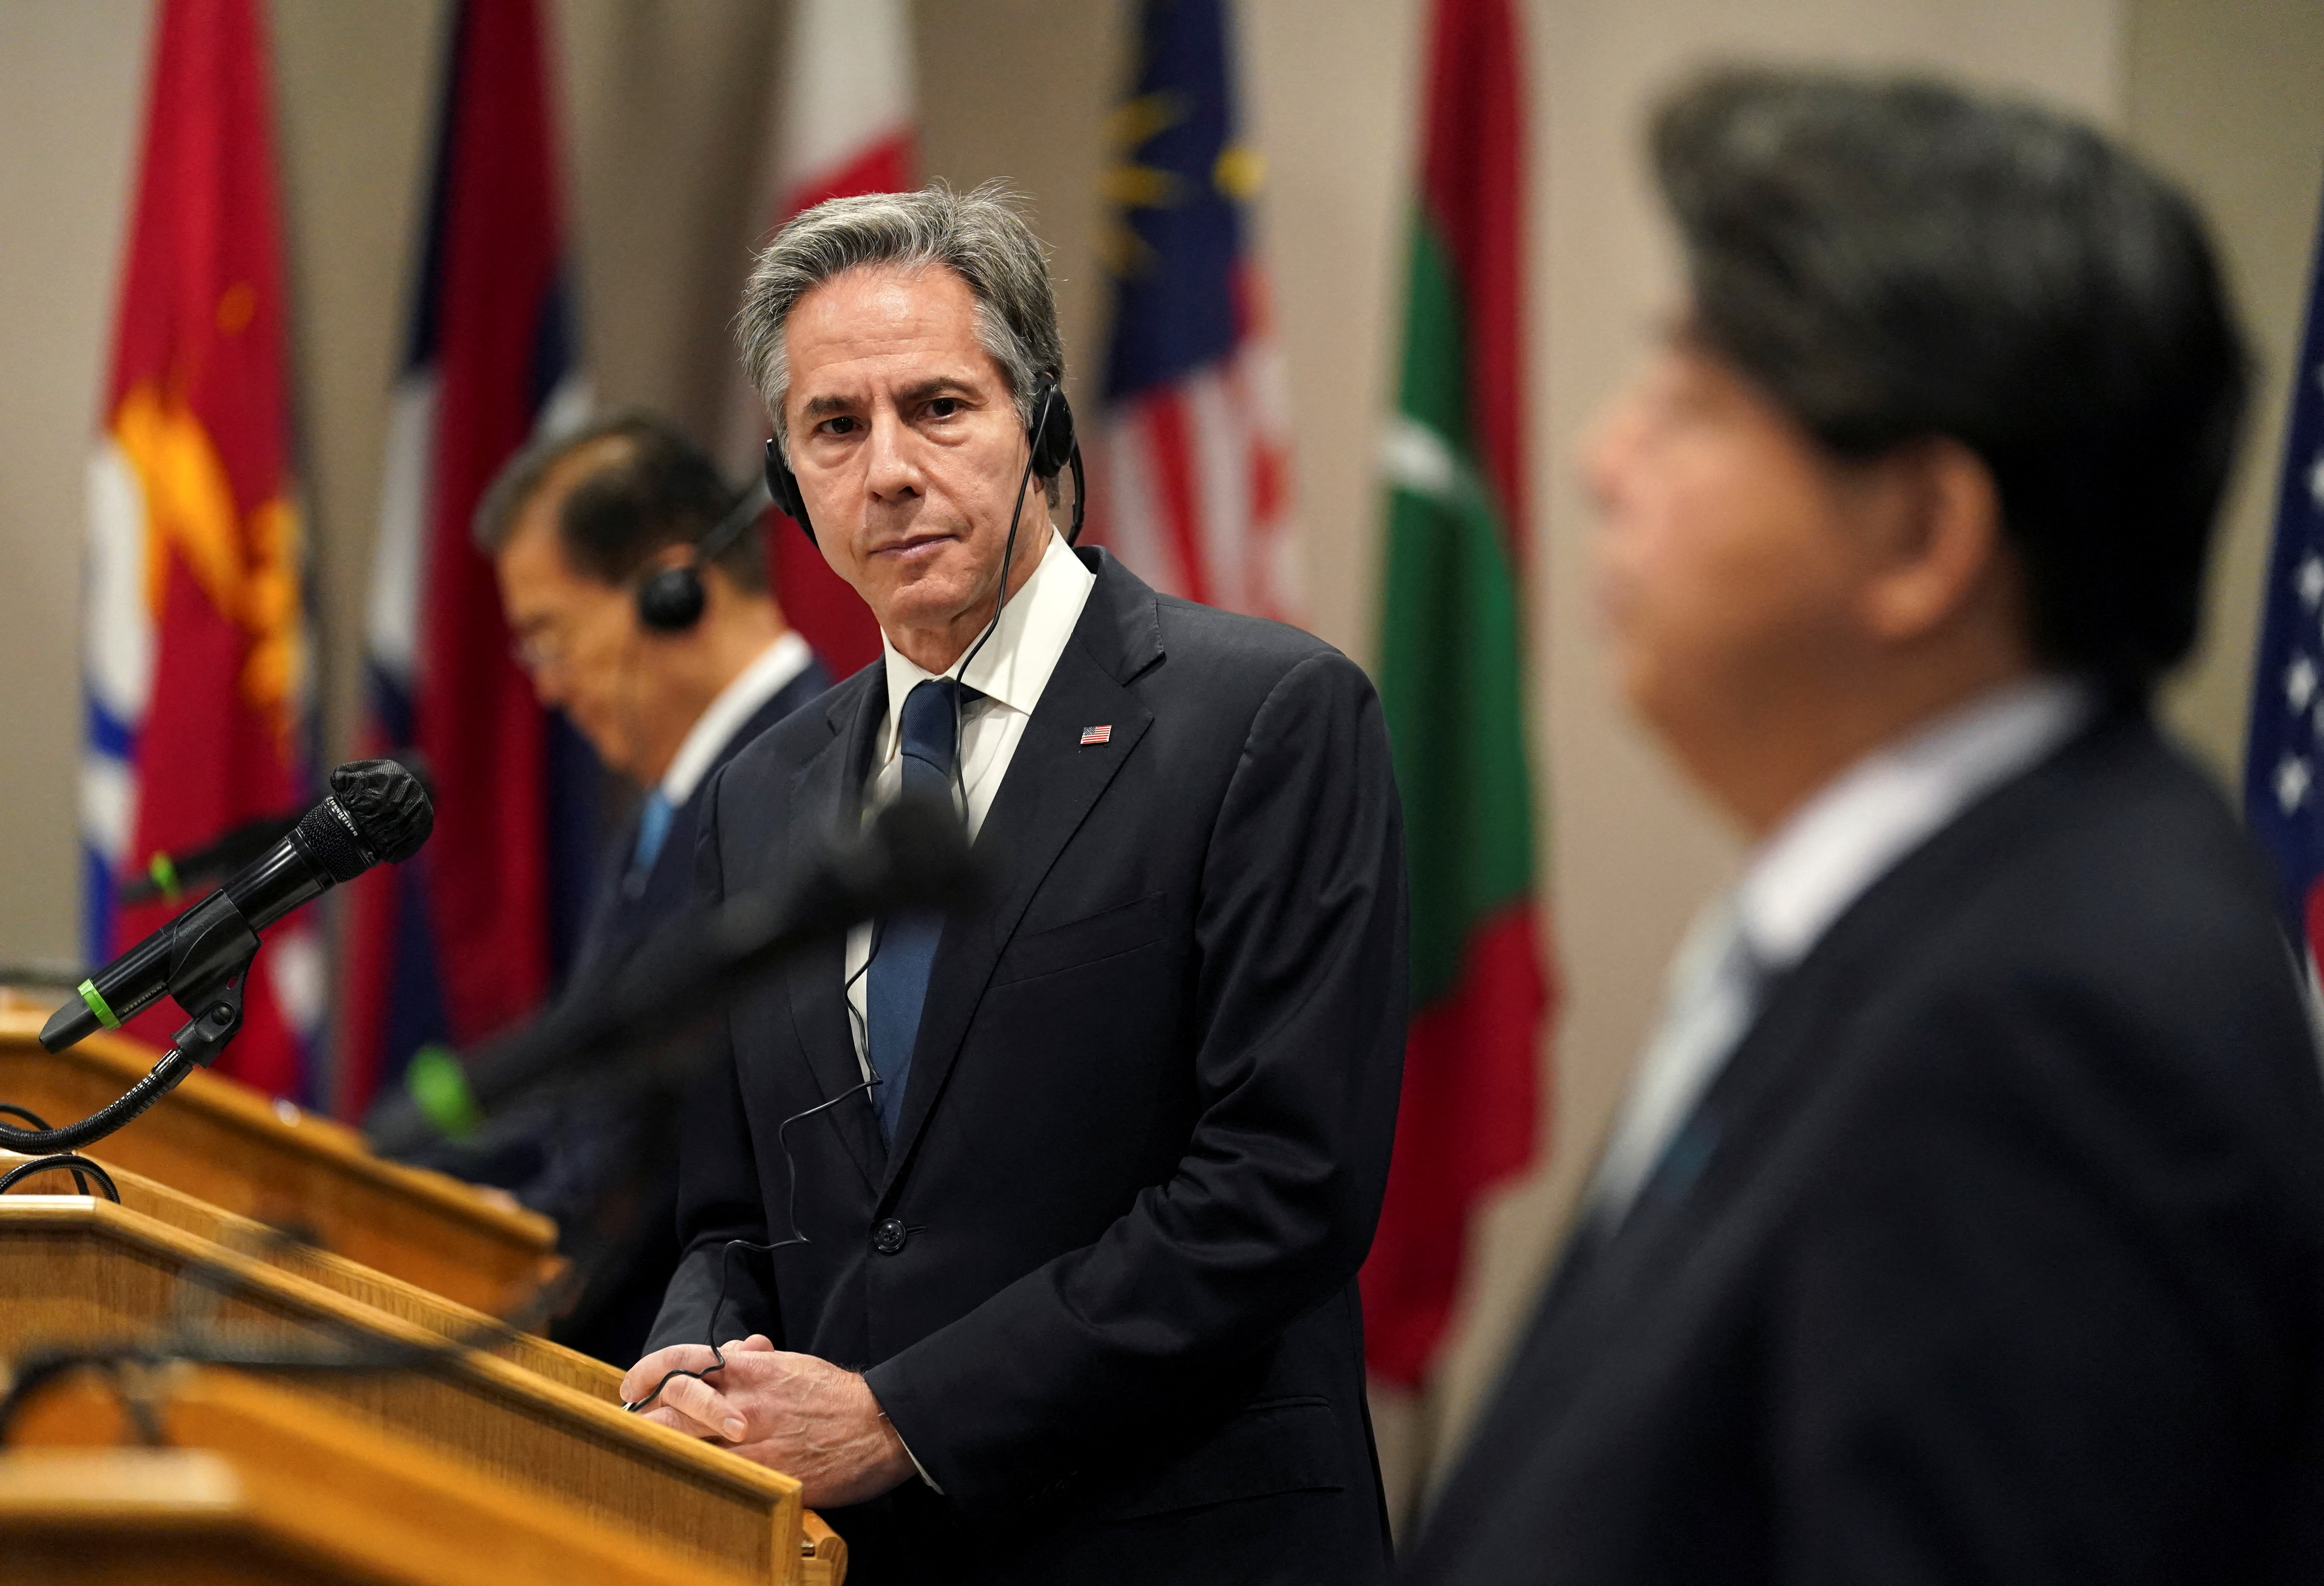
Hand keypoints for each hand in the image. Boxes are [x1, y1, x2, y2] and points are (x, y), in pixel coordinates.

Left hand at [621, 1335, 916, 1507]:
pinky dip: (696, 1480)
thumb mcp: (794, 1366)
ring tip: (642, 1459)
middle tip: (627, 1430)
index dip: (648, 1371)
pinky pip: (720, 1480)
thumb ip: (756, 1361)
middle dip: (642, 1420)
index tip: (631, 1385)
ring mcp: (755, 1443)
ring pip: (689, 1447)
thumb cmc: (836, 1396)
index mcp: (751, 1371)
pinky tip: (681, 1487)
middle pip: (674, 1408)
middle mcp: (745, 1404)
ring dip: (661, 1452)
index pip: (684, 1360)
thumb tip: (734, 1349)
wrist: (881, 1425)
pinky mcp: (768, 1476)